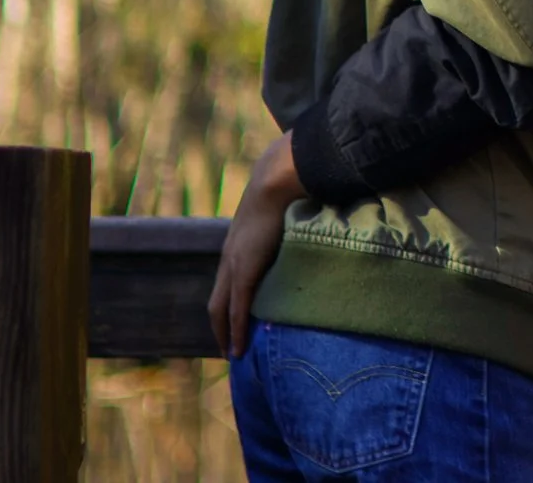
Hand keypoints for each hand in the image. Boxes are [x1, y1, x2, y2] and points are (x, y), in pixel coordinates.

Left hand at [208, 133, 305, 358]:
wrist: (278, 179)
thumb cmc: (289, 188)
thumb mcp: (287, 212)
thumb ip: (293, 225)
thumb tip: (316, 224)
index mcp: (239, 245)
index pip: (227, 284)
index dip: (229, 305)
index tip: (235, 323)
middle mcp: (230, 258)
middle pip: (216, 302)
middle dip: (220, 327)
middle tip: (229, 348)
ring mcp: (234, 264)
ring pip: (221, 309)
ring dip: (224, 333)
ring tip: (234, 354)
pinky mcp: (245, 269)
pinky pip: (237, 308)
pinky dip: (236, 330)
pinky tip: (239, 348)